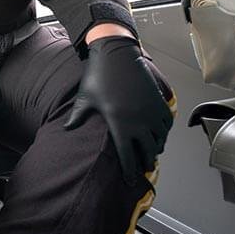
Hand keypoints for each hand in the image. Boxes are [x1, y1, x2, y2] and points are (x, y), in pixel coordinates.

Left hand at [64, 36, 174, 184]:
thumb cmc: (98, 75)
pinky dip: (165, 132)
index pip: (126, 155)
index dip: (129, 170)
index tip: (130, 179)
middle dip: (146, 162)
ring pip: (160, 139)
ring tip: (152, 152)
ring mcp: (150, 111)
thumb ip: (77, 116)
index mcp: (118, 123)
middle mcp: (137, 120)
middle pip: (147, 151)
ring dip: (156, 148)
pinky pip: (167, 124)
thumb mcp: (85, 97)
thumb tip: (67, 129)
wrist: (116, 54)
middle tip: (144, 168)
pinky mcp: (158, 101)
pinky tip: (160, 134)